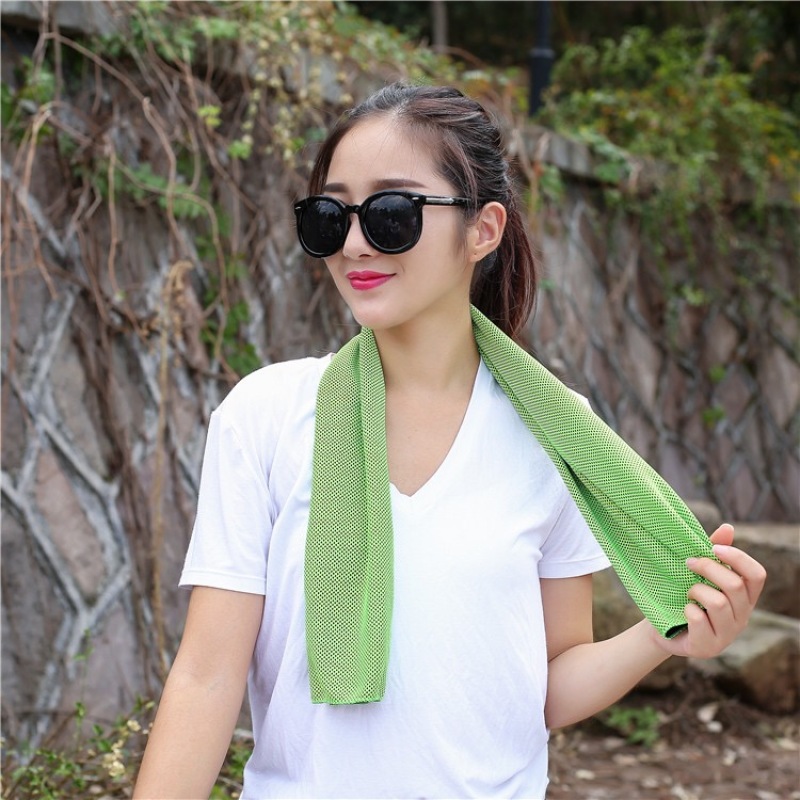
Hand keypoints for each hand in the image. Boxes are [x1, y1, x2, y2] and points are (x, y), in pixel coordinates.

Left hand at [654, 523, 766, 658]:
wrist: (662, 630)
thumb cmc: (685, 597)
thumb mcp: (699, 575)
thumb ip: (714, 553)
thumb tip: (728, 527)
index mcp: (744, 597)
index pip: (757, 575)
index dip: (738, 558)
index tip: (713, 548)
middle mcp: (741, 616)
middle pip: (735, 586)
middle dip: (708, 568)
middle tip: (689, 563)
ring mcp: (727, 634)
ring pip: (718, 603)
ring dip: (697, 590)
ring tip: (688, 593)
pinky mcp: (708, 646)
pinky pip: (699, 620)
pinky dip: (688, 610)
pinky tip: (684, 611)